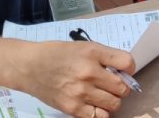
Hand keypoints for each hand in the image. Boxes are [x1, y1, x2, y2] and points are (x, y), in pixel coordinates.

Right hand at [11, 40, 135, 117]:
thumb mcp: (84, 47)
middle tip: (112, 85)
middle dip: (121, 87)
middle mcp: (88, 72)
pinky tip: (94, 105)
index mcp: (93, 53)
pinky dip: (100, 113)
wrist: (29, 66)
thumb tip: (125, 72)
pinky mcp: (72, 108)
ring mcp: (80, 92)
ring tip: (103, 95)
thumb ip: (106, 57)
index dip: (129, 69)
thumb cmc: (58, 55)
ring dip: (112, 101)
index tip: (124, 71)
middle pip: (122, 88)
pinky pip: (98, 117)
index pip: (127, 63)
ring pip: (114, 104)